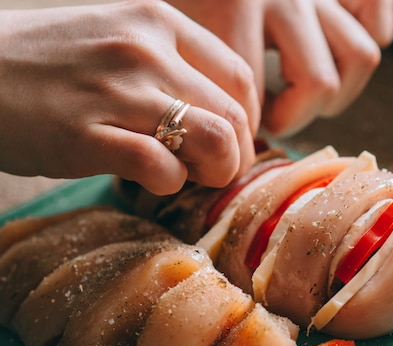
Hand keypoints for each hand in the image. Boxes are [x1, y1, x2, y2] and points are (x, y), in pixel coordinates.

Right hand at [0, 1, 258, 194]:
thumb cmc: (51, 61)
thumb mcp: (116, 38)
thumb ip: (171, 65)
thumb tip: (221, 115)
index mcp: (157, 22)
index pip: (241, 78)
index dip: (248, 121)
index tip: (233, 140)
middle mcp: (144, 50)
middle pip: (233, 116)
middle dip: (235, 155)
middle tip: (214, 168)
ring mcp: (116, 91)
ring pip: (212, 141)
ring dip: (214, 170)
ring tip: (190, 174)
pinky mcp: (86, 134)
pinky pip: (162, 168)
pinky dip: (169, 183)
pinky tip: (152, 179)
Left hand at [169, 0, 392, 136]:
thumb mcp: (172, 12)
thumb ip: (196, 60)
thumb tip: (222, 123)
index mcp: (235, 4)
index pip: (258, 97)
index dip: (253, 126)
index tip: (241, 129)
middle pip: (322, 84)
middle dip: (299, 115)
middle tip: (274, 116)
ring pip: (361, 57)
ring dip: (337, 89)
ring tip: (305, 92)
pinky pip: (379, 22)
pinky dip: (370, 37)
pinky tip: (335, 50)